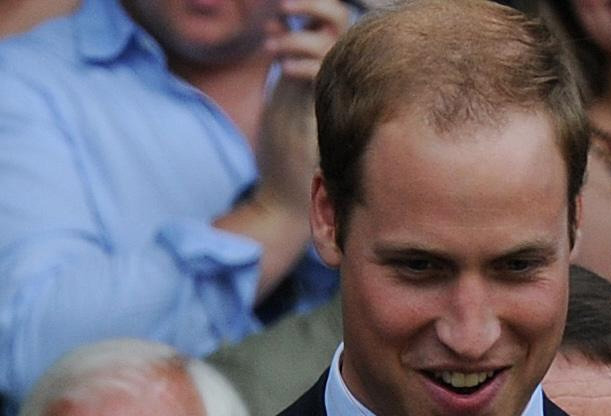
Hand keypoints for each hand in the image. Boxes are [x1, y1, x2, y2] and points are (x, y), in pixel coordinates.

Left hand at [254, 0, 349, 210]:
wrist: (285, 201)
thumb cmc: (282, 157)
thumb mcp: (282, 98)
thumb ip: (286, 62)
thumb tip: (274, 23)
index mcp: (327, 70)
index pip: (331, 19)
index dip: (307, 6)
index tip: (276, 17)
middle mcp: (336, 77)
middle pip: (339, 17)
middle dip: (311, 2)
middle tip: (281, 7)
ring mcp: (335, 92)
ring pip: (335, 37)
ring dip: (300, 33)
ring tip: (271, 49)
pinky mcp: (326, 110)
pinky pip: (326, 70)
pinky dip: (302, 61)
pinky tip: (282, 70)